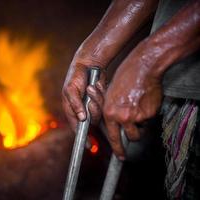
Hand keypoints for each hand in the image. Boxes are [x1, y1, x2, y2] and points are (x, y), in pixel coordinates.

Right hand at [62, 54, 105, 131]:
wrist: (88, 64)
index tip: (89, 146)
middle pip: (92, 120)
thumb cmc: (75, 76)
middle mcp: (82, 110)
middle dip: (94, 107)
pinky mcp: (100, 101)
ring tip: (93, 86)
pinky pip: (105, 104)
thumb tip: (82, 118)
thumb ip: (75, 104)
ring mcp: (92, 106)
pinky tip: (98, 84)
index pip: (77, 128)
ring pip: (100, 112)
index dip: (83, 138)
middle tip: (90, 92)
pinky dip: (102, 94)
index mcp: (72, 110)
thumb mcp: (71, 89)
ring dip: (98, 99)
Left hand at [103, 41, 162, 159]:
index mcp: (110, 113)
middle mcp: (122, 117)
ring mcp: (137, 115)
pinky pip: (149, 119)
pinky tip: (144, 101)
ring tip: (139, 108)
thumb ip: (110, 111)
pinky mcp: (150, 113)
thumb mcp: (109, 94)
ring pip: (141, 129)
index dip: (118, 149)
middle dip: (133, 135)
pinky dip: (148, 113)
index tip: (121, 156)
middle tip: (135, 126)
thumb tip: (112, 124)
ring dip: (141, 124)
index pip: (113, 137)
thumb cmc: (124, 78)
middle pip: (131, 137)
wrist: (142, 68)